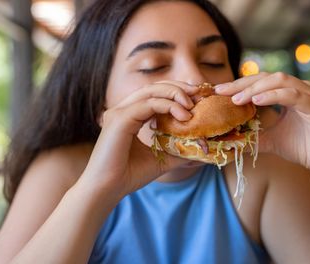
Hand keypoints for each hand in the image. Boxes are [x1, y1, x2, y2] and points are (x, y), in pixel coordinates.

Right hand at [80, 81, 198, 195]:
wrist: (107, 190)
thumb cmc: (129, 175)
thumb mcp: (161, 159)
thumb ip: (178, 149)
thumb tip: (202, 148)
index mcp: (129, 116)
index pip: (154, 94)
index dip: (176, 92)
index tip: (196, 98)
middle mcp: (123, 110)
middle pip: (154, 87)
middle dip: (179, 88)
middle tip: (199, 93)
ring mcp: (119, 112)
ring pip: (151, 91)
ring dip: (175, 94)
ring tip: (192, 105)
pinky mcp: (120, 119)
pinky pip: (148, 104)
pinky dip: (168, 106)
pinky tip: (183, 115)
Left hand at [215, 72, 309, 177]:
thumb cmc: (300, 147)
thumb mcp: (269, 139)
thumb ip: (252, 135)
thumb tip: (228, 138)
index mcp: (287, 93)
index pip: (259, 82)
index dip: (238, 85)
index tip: (218, 91)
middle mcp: (298, 89)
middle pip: (266, 77)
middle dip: (242, 84)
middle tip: (222, 92)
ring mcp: (309, 95)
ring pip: (279, 81)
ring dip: (255, 89)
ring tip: (236, 99)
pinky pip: (293, 95)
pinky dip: (274, 95)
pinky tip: (256, 102)